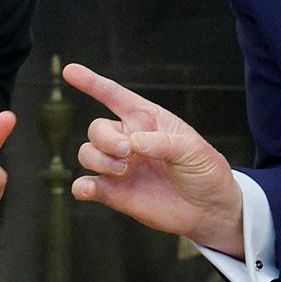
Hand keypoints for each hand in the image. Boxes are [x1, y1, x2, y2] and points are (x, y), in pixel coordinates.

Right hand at [63, 63, 243, 256]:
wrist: (210, 210)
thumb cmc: (205, 171)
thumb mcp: (194, 150)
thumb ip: (164, 143)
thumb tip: (133, 142)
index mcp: (147, 120)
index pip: (114, 96)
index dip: (91, 82)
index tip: (70, 71)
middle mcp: (128, 140)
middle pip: (97, 128)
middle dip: (106, 138)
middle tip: (126, 152)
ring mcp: (120, 167)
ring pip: (87, 152)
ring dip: (98, 160)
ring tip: (124, 170)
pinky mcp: (115, 193)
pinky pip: (86, 185)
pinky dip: (81, 186)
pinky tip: (88, 188)